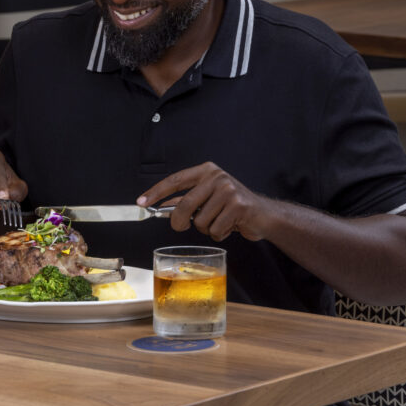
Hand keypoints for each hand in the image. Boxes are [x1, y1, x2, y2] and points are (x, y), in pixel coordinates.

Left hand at [137, 162, 270, 241]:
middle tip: (181, 226)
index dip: (156, 192)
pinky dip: (219, 234)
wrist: (264, 214)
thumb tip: (161, 206)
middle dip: (179, 221)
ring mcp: (229, 190)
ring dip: (206, 228)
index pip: (175, 180)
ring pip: (200, 221)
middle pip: (184, 205)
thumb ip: (186, 199)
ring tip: (220, 221)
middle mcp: (217, 176)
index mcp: (206, 171)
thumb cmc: (232, 206)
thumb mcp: (208, 197)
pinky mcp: (239, 206)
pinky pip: (215, 229)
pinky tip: (230, 226)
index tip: (141, 202)